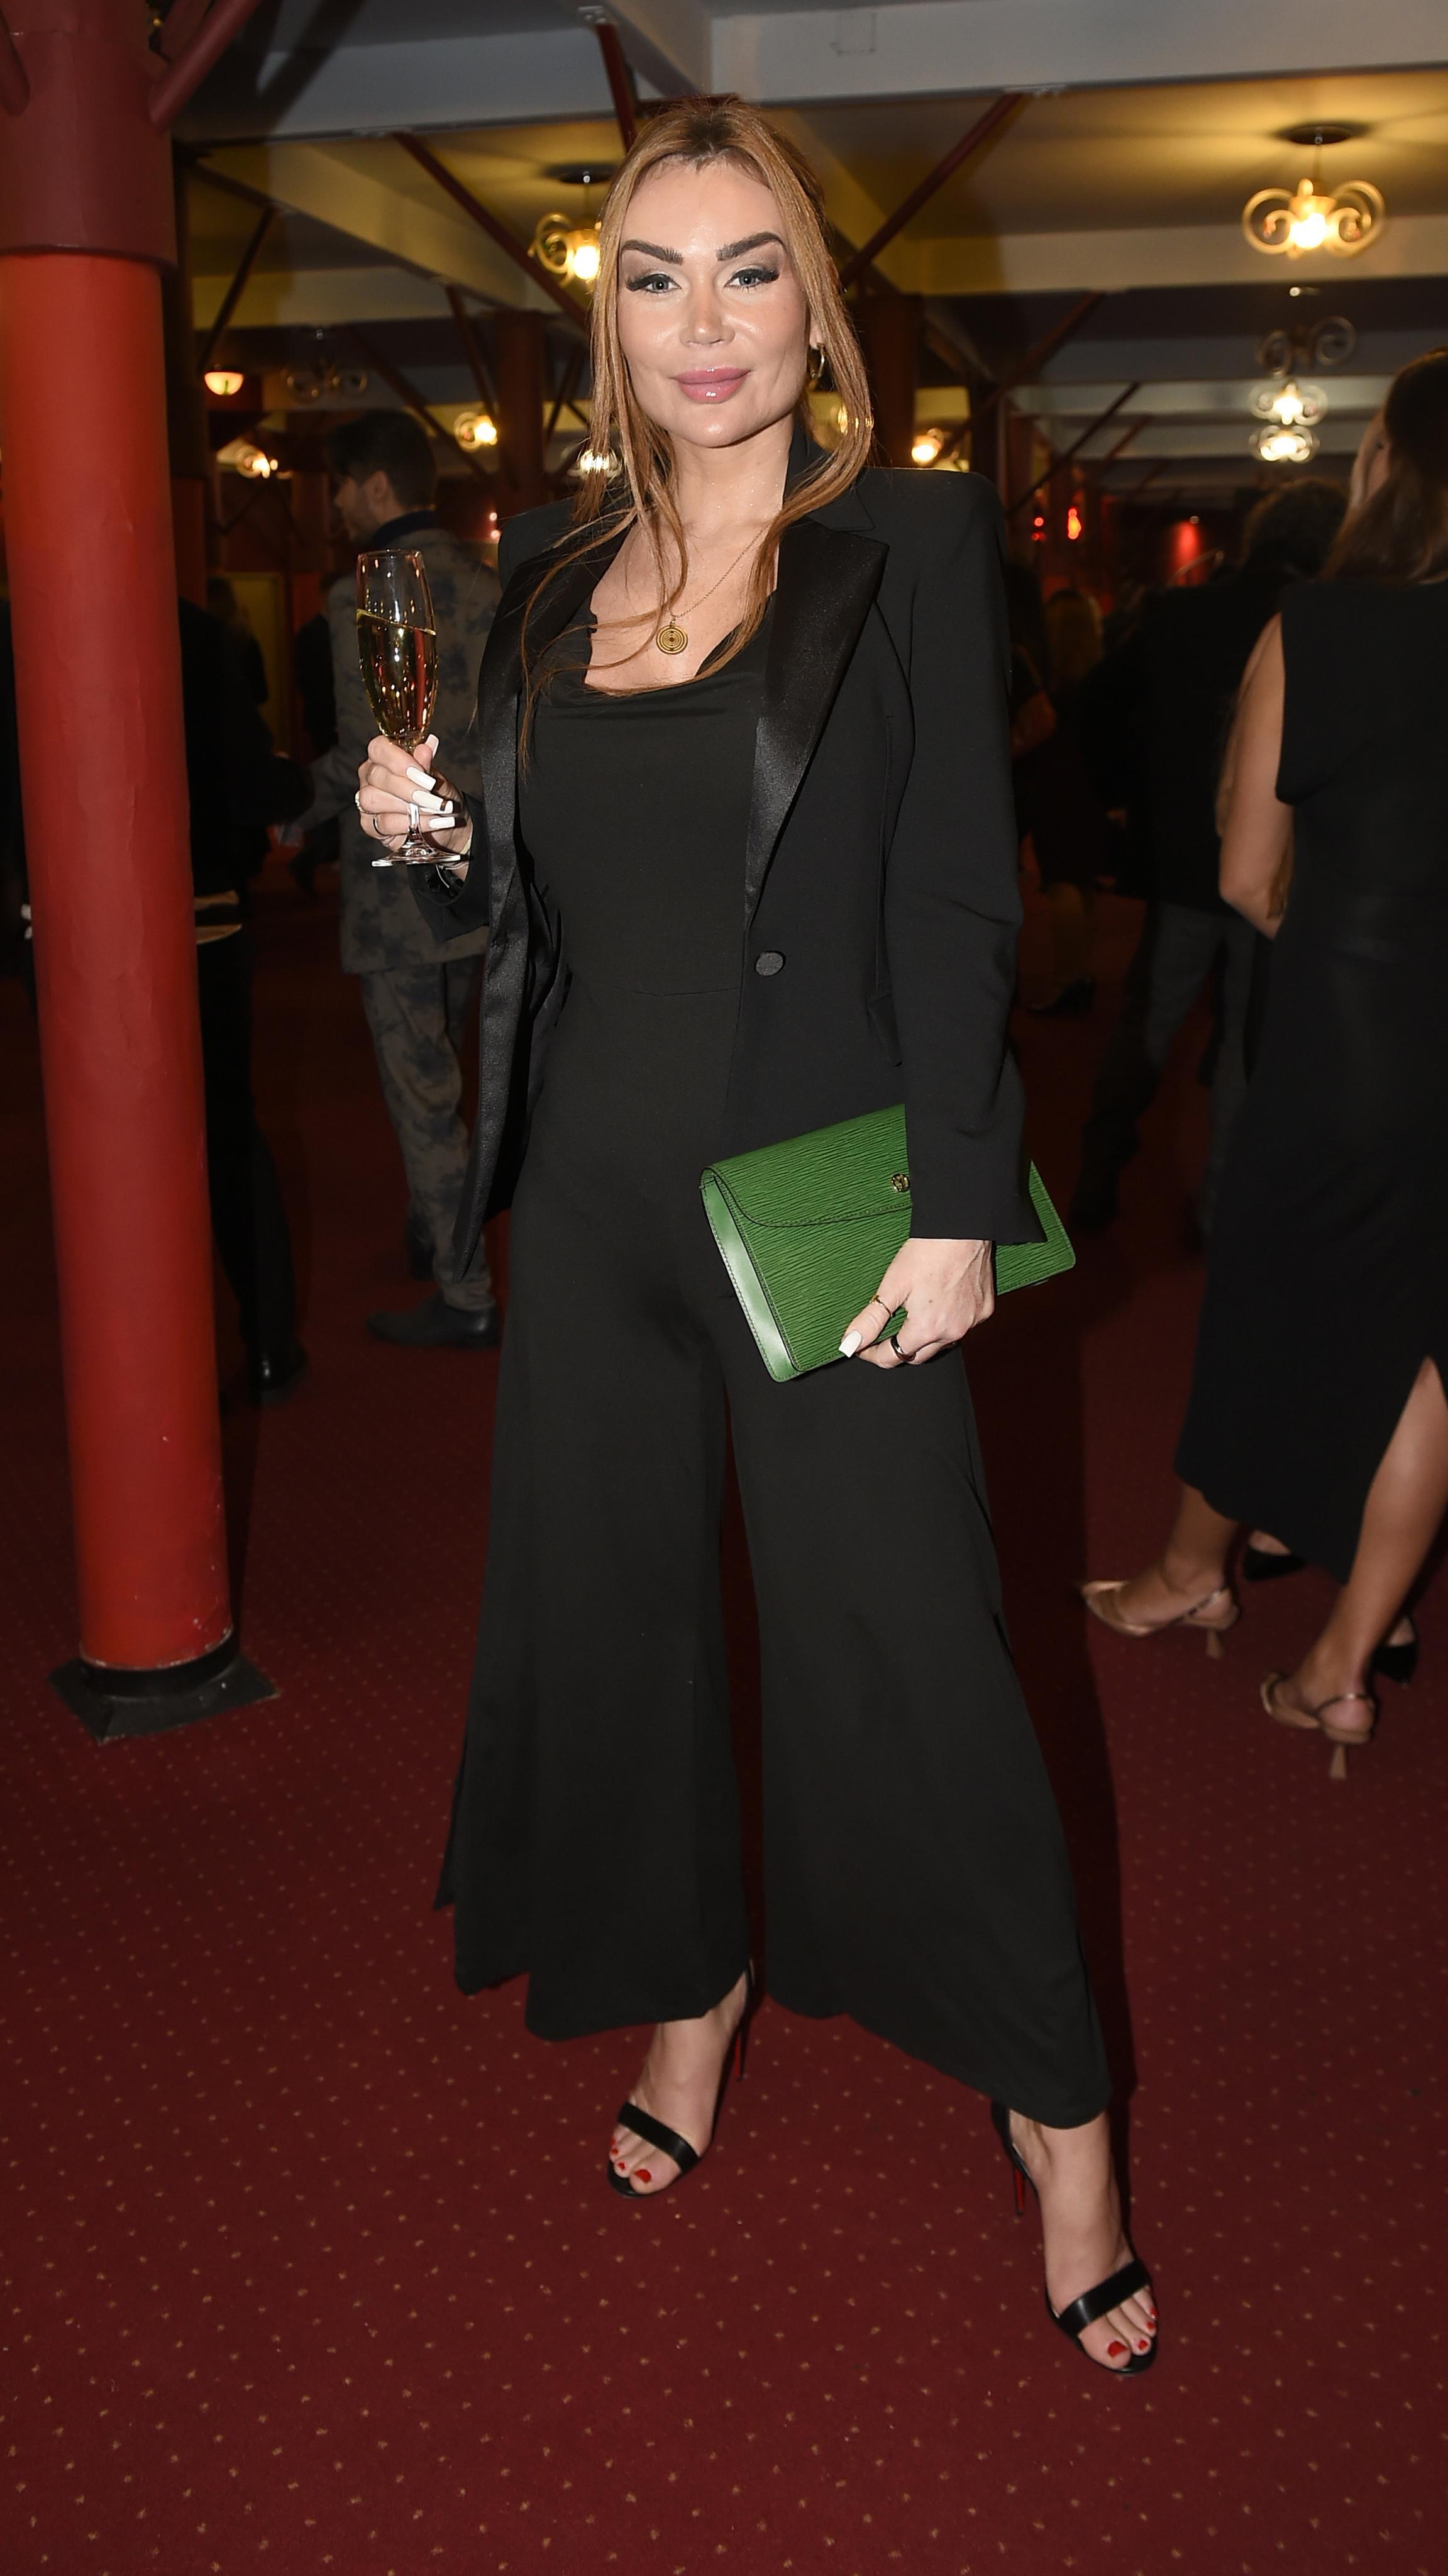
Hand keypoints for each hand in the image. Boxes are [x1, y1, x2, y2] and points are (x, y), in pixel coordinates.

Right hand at [355, 733, 472, 868]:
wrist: (443, 824)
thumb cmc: (436, 796)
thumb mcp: (436, 779)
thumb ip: (427, 765)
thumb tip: (426, 747)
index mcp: (383, 758)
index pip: (378, 748)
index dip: (398, 759)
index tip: (420, 772)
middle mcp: (370, 777)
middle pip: (376, 776)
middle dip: (407, 787)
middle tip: (430, 795)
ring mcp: (366, 801)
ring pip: (374, 800)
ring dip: (407, 806)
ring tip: (432, 810)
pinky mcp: (369, 825)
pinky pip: (383, 823)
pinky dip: (408, 823)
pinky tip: (428, 822)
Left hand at [839, 1238, 994, 1368]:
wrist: (962, 1229)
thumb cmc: (928, 1252)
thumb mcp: (891, 1286)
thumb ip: (871, 1319)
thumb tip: (852, 1341)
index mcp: (926, 1329)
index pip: (893, 1357)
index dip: (873, 1355)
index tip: (863, 1348)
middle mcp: (952, 1332)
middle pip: (918, 1355)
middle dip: (899, 1349)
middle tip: (884, 1334)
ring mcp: (971, 1322)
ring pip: (942, 1342)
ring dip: (926, 1337)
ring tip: (914, 1316)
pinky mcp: (984, 1310)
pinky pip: (962, 1326)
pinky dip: (949, 1321)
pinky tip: (941, 1304)